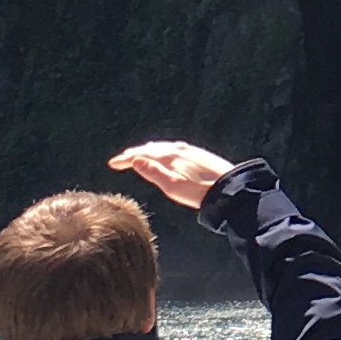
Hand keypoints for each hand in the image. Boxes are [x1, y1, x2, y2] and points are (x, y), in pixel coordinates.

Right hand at [109, 141, 233, 210]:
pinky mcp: (198, 155)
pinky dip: (162, 150)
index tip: (112, 164)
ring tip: (140, 155)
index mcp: (169, 156)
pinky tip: (166, 154)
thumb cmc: (199, 192)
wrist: (228, 188)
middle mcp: (177, 150)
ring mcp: (189, 151)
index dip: (125, 159)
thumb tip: (135, 160)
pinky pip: (173, 148)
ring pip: (163, 147)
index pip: (141, 155)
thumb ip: (153, 173)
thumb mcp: (172, 186)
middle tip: (122, 159)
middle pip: (150, 149)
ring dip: (148, 151)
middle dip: (134, 154)